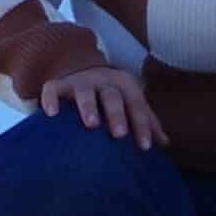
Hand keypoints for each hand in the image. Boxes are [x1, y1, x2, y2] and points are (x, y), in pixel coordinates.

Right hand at [38, 63, 166, 149]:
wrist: (81, 68)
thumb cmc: (111, 95)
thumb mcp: (129, 101)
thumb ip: (145, 120)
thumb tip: (165, 143)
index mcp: (125, 85)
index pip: (137, 104)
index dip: (143, 124)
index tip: (145, 147)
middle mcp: (104, 80)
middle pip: (113, 96)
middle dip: (117, 115)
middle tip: (120, 135)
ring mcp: (80, 81)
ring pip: (85, 91)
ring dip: (89, 107)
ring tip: (92, 125)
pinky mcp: (58, 84)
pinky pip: (52, 89)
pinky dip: (51, 100)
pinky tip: (51, 114)